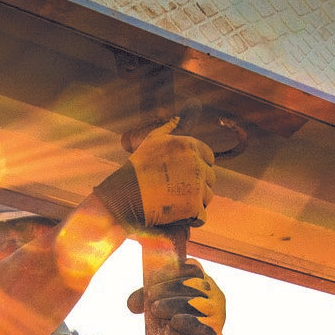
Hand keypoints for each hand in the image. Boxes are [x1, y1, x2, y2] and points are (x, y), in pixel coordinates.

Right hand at [94, 118, 215, 228]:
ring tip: (174, 202)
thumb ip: (169, 127)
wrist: (125, 195)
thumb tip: (179, 116)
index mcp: (191, 146)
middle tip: (176, 191)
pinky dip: (191, 218)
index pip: (209, 158)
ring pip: (207, 197)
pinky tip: (177, 215)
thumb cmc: (137, 168)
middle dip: (197, 185)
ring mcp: (197, 187)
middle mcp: (197, 164)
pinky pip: (201, 216)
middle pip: (209, 179)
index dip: (197, 167)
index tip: (182, 175)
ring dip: (195, 201)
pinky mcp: (194, 207)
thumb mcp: (152, 141)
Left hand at [127, 260, 225, 334]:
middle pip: (192, 284)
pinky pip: (203, 325)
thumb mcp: (163, 303)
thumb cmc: (178, 318)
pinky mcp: (214, 331)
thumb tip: (131, 304)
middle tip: (149, 295)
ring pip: (196, 303)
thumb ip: (148, 298)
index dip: (171, 271)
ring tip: (155, 309)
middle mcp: (213, 292)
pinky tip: (175, 322)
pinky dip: (189, 322)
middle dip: (168, 288)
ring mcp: (216, 311)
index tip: (151, 278)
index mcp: (202, 279)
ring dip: (173, 304)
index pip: (190, 268)